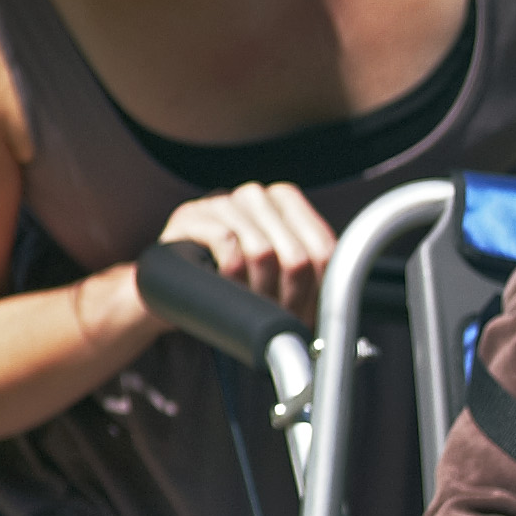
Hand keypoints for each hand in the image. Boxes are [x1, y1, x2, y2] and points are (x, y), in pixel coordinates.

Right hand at [142, 181, 336, 333]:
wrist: (172, 288)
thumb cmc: (232, 285)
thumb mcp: (277, 277)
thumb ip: (310, 276)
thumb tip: (343, 310)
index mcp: (286, 202)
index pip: (324, 248)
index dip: (319, 291)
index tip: (305, 318)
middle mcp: (257, 196)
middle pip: (297, 254)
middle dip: (290, 299)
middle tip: (278, 320)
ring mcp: (222, 202)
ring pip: (262, 250)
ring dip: (261, 292)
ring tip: (253, 307)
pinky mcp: (191, 216)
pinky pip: (226, 244)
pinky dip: (232, 277)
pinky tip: (228, 290)